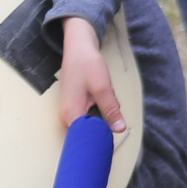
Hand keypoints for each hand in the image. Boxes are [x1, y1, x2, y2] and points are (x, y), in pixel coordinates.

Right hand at [57, 17, 125, 132]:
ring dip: (105, 112)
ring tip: (106, 95)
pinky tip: (102, 95)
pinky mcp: (76, 106)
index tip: (114, 133)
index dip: (102, 138)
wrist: (79, 48)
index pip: (86, 139)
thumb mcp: (103, 88)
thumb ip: (110, 110)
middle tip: (111, 105)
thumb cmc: (88, 65)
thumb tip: (119, 130)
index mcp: (71, 116)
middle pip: (91, 130)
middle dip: (106, 121)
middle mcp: (67, 118)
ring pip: (94, 121)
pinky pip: (92, 113)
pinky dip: (101, 106)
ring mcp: (70, 112)